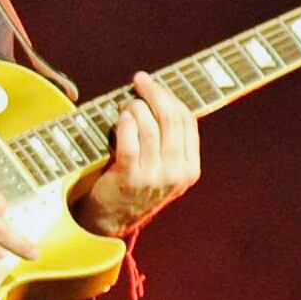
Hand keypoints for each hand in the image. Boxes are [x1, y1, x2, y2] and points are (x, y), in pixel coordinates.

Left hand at [74, 73, 198, 239]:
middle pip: (171, 119)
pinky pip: (130, 141)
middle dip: (154, 93)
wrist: (110, 219)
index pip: (187, 121)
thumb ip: (168, 139)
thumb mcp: (162, 166)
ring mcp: (154, 178)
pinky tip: (120, 118)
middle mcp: (176, 174)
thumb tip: (160, 95)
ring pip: (150, 127)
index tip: (154, 84)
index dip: (169, 96)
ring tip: (124, 105)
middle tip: (139, 80)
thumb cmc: (134, 183)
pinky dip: (125, 124)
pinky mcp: (129, 179)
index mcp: (189, 169)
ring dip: (135, 107)